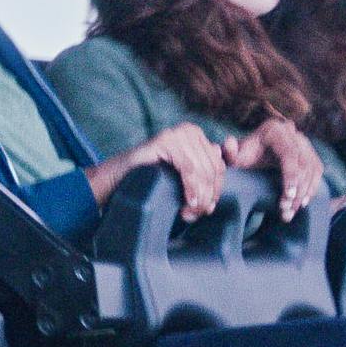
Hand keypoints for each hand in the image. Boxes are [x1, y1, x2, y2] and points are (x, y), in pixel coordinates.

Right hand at [98, 120, 227, 219]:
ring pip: (201, 171)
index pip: (218, 166)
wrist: (120, 176)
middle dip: (206, 196)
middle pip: (211, 169)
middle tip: (194, 215)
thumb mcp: (182, 175)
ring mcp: (177, 133)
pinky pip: (188, 169)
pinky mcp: (166, 140)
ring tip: (188, 214)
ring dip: (199, 197)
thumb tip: (225, 166)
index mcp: (197, 136)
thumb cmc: (152, 178)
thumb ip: (202, 172)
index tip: (208, 209)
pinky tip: (188, 203)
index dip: (216, 190)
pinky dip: (191, 188)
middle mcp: (189, 131)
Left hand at [226, 116, 324, 218]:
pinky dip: (312, 188)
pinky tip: (302, 204)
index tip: (288, 197)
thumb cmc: (243, 157)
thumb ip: (228, 152)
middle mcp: (293, 133)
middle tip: (286, 211)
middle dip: (298, 190)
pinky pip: (316, 172)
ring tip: (291, 212)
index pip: (290, 154)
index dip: (291, 176)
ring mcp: (304, 143)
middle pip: (303, 164)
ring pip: (312, 170)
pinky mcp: (311, 153)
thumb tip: (228, 144)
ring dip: (305, 193)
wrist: (253, 154)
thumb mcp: (234, 157)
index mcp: (275, 131)